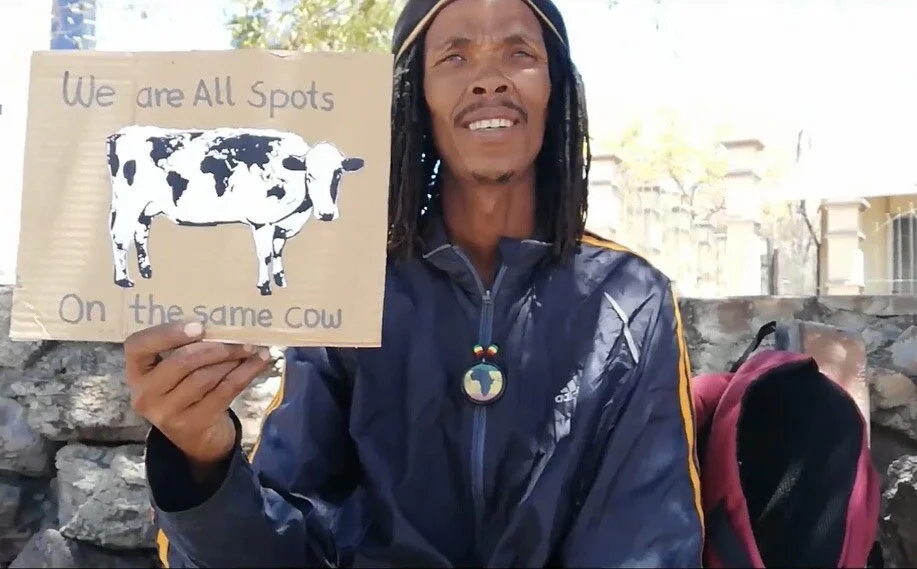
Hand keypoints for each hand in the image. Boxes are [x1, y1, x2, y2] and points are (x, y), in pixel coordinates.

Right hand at [124, 321, 272, 467]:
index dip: (168, 333)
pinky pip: (225, 391)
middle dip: (215, 347)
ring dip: (232, 359)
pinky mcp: (194, 424)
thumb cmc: (185, 390)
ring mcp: (168, 413)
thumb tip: (225, 322)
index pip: (138, 346)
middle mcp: (146, 394)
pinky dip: (246, 372)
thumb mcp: (174, 371)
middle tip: (240, 338)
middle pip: (182, 362)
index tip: (199, 326)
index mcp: (137, 372)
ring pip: (206, 377)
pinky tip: (260, 360)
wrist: (196, 438)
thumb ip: (185, 347)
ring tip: (250, 348)